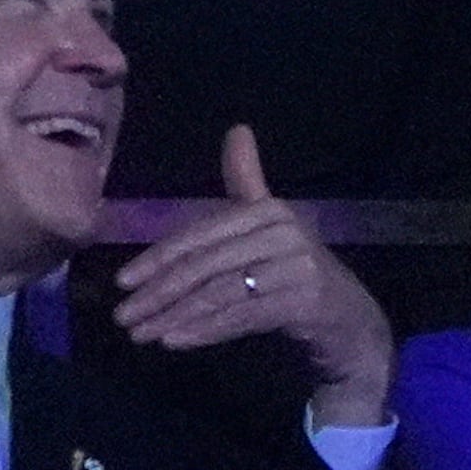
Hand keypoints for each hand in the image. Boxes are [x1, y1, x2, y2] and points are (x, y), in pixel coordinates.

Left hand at [113, 126, 395, 429]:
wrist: (349, 320)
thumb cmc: (296, 271)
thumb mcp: (269, 225)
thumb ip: (247, 182)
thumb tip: (237, 128)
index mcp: (270, 211)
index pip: (202, 234)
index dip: (159, 257)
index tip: (122, 282)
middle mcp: (286, 232)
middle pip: (207, 265)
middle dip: (159, 292)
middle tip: (122, 317)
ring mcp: (298, 267)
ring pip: (220, 293)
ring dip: (174, 315)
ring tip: (140, 335)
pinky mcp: (304, 301)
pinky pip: (242, 316)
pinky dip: (205, 330)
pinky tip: (174, 341)